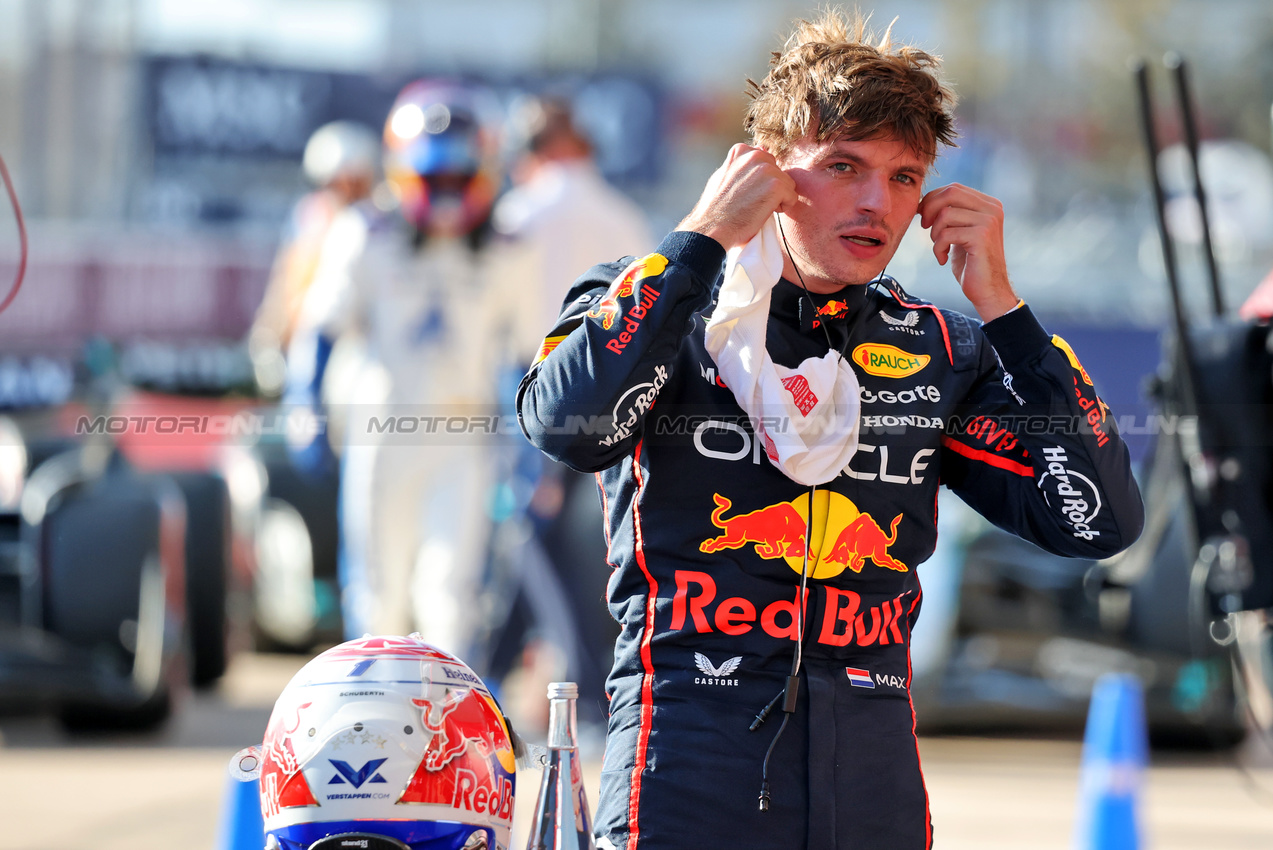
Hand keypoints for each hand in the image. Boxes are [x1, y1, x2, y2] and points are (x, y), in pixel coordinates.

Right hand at [677, 144, 796, 250]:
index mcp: (741, 150)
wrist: (712, 227)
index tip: (744, 192)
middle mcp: (755, 154)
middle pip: (778, 172)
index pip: (765, 162)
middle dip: (770, 188)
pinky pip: (792, 197)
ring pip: (787, 184)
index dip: (758, 181)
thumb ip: (741, 163)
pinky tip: (762, 212)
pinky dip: (782, 208)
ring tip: (756, 207)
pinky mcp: (776, 185)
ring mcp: (766, 169)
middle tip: (750, 201)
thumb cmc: (715, 207)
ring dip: (777, 199)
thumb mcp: (723, 175)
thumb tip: (759, 149)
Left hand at [918, 183, 1018, 321]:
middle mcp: (992, 208)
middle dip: (929, 209)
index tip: (922, 215)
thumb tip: (926, 200)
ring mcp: (989, 221)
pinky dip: (938, 248)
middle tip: (924, 227)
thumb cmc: (971, 263)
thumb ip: (952, 214)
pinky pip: (946, 234)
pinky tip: (943, 259)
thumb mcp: (961, 233)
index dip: (932, 199)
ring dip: (935, 234)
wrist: (988, 290)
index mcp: (989, 204)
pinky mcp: (981, 236)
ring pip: (945, 214)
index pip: (953, 188)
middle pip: (950, 193)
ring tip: (940, 248)